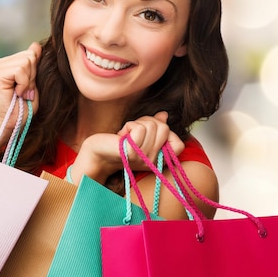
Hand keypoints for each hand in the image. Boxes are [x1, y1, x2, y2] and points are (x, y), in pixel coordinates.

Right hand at [0, 42, 40, 127]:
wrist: (13, 122)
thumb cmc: (23, 106)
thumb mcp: (33, 80)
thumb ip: (34, 63)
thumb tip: (35, 44)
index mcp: (9, 62)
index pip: (32, 53)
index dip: (35, 71)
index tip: (28, 87)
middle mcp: (1, 62)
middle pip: (30, 55)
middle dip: (33, 75)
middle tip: (24, 91)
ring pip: (26, 61)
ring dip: (28, 81)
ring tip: (21, 93)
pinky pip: (20, 69)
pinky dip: (24, 83)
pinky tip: (17, 93)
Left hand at [69, 112, 184, 184]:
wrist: (98, 152)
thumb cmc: (118, 143)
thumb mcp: (141, 135)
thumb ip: (154, 126)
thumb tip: (164, 115)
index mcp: (157, 159)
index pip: (179, 145)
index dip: (168, 133)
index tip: (150, 133)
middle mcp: (153, 161)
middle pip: (164, 127)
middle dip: (148, 122)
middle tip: (134, 131)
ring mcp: (143, 157)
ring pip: (152, 125)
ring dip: (137, 123)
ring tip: (127, 134)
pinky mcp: (133, 151)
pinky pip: (140, 127)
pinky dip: (130, 125)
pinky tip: (122, 135)